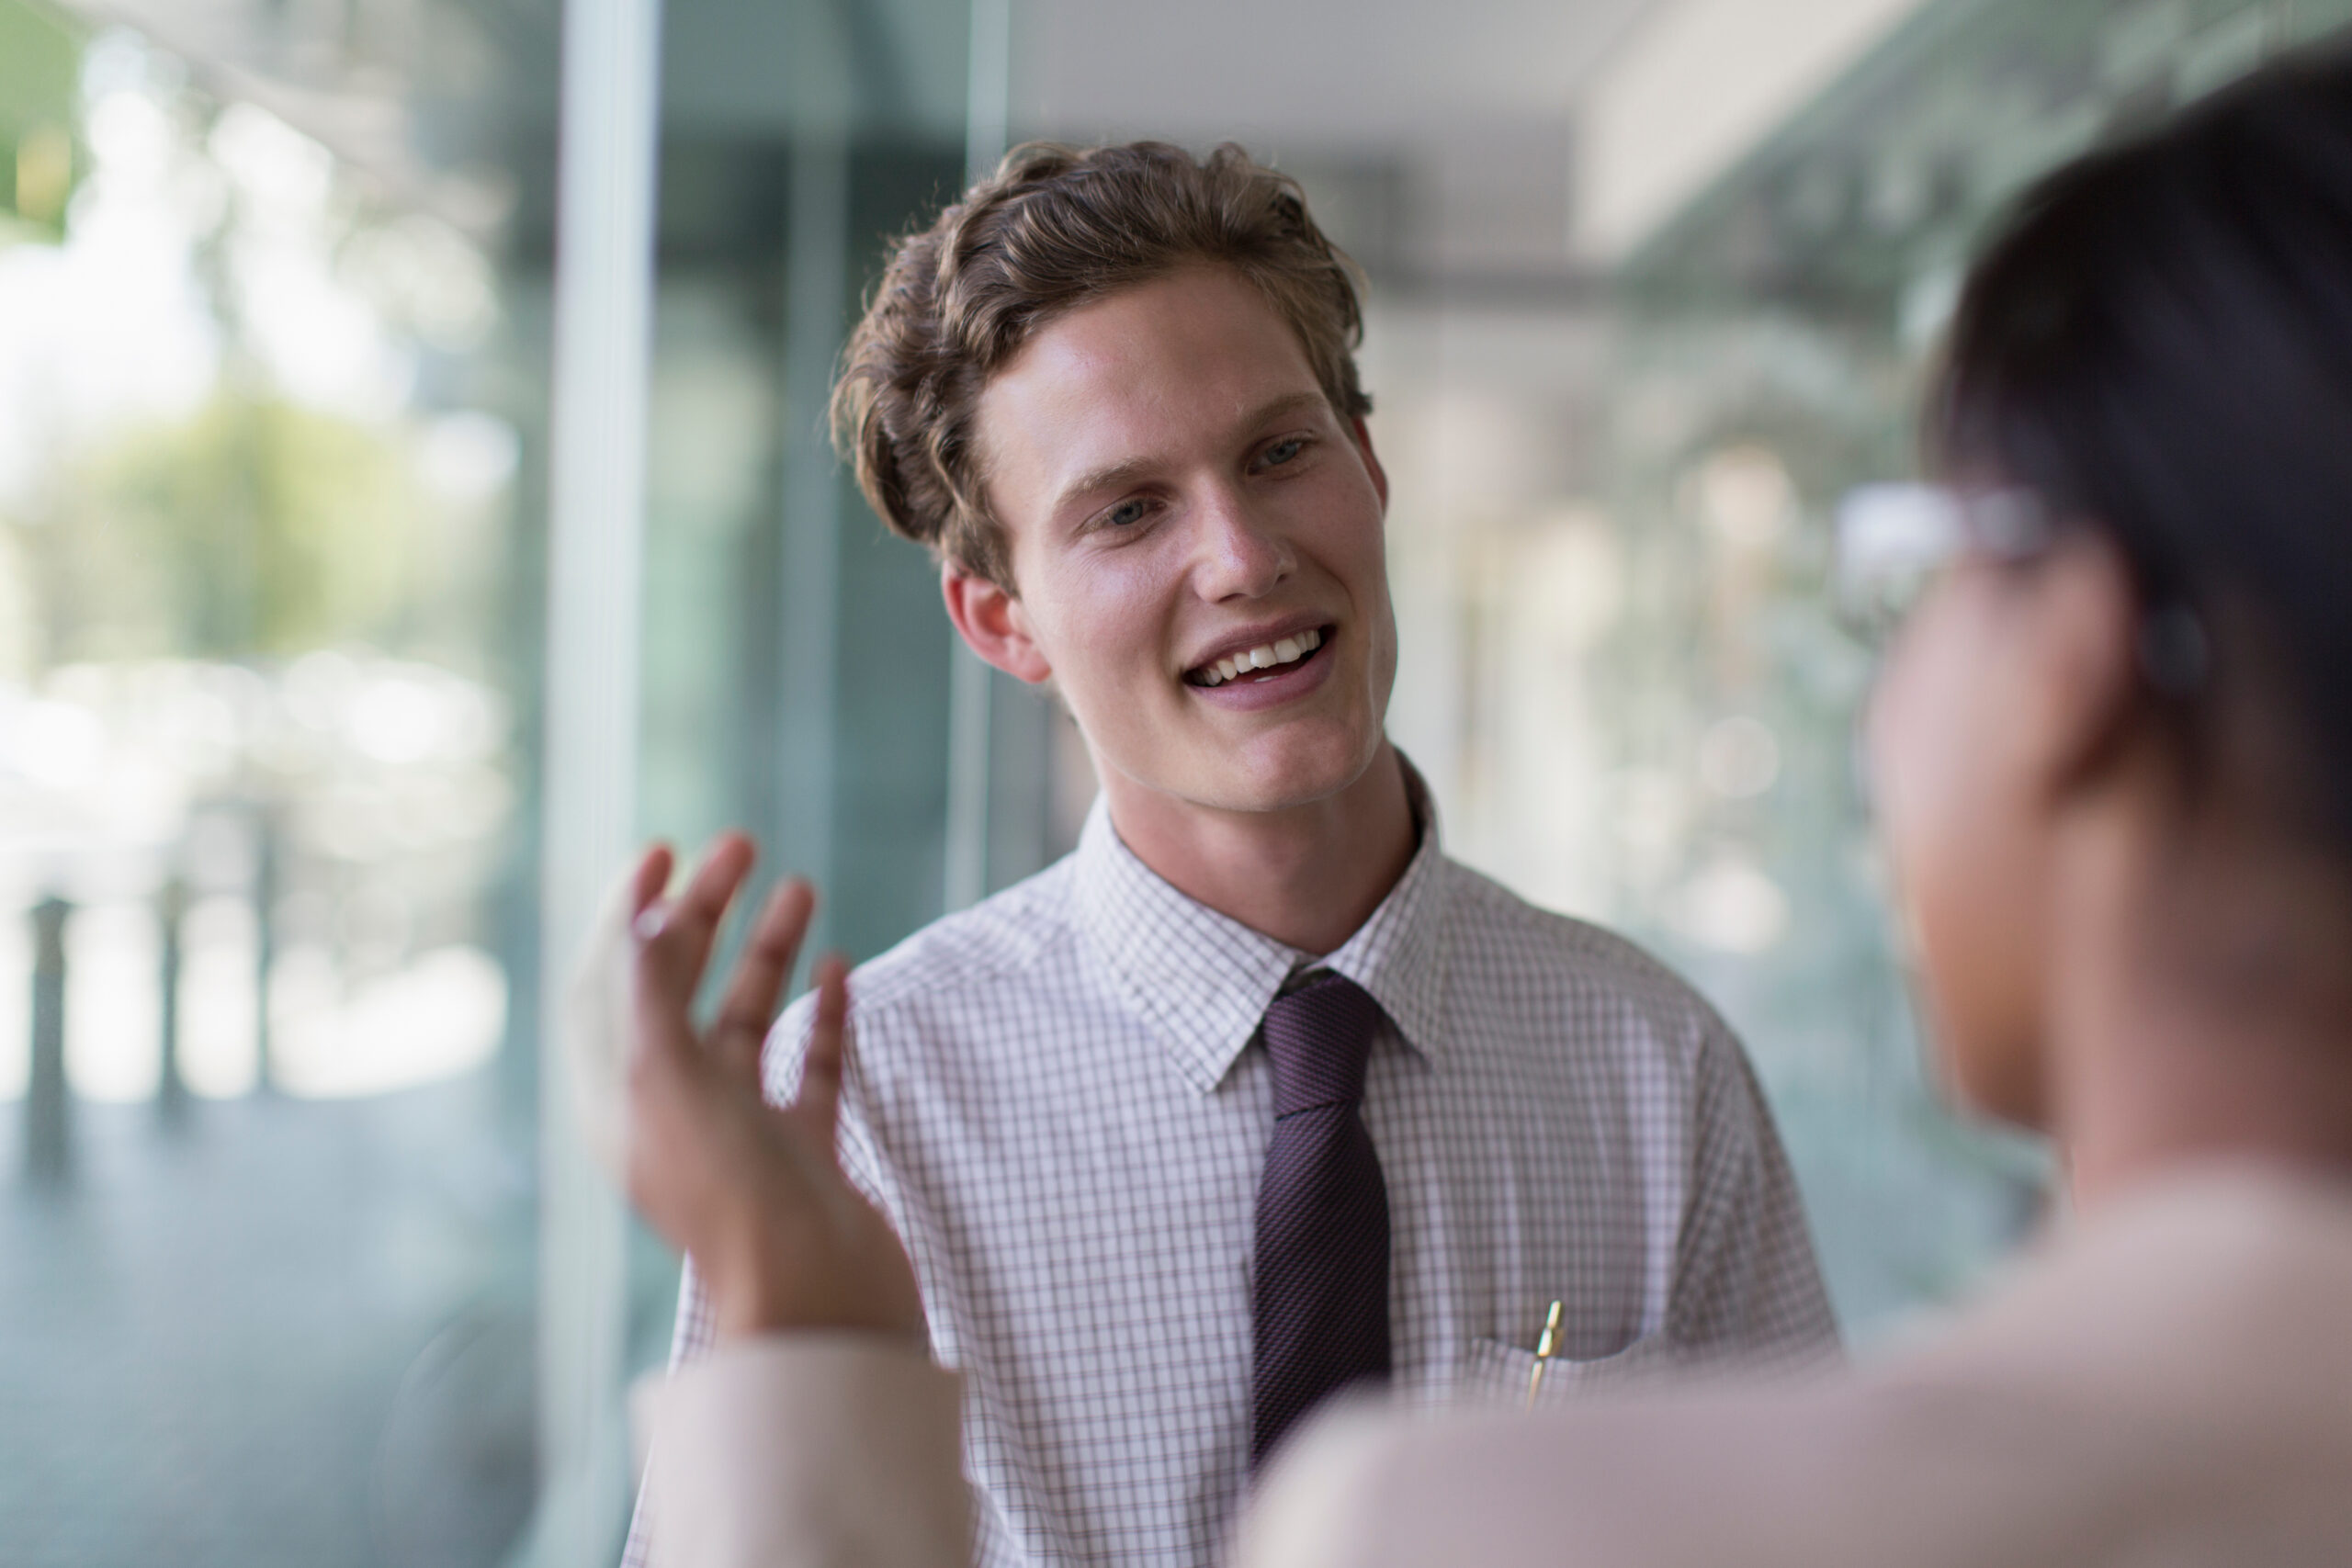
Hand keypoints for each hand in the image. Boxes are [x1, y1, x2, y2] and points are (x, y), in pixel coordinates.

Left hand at [622, 834, 925, 1346]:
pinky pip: (808, 1066)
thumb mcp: (674, 1085)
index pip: (609, 986)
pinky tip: (838, 966)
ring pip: (748, 1021)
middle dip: (705, 914)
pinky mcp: (804, 1151)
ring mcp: (744, 1132)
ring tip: (799, 885)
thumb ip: (655, 998)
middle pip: (681, 990)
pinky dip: (822, 1013)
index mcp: (624, 1101)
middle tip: (741, 845)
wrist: (818, 1299)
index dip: (629, 916)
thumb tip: (646, 921)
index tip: (664, 852)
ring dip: (767, 951)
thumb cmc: (735, 1199)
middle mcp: (676, 1111)